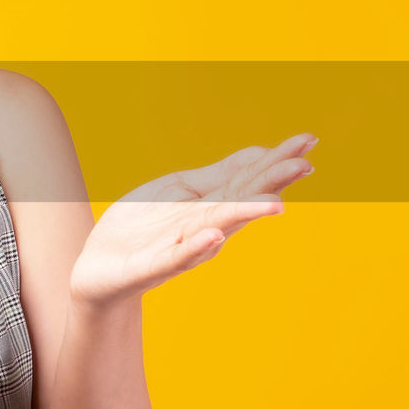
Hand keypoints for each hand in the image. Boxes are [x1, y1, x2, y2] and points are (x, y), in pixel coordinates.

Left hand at [69, 132, 318, 307]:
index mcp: (210, 204)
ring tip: (276, 204)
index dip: (276, 161)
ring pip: (218, 227)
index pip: (248, 179)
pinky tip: (214, 236)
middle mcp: (204, 225)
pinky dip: (196, 247)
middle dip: (272, 183)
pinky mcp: (152, 266)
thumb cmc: (145, 226)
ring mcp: (181, 246)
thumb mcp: (181, 189)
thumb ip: (219, 176)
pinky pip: (177, 257)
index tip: (308, 141)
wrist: (100, 268)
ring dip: (245, 214)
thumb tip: (263, 152)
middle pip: (241, 200)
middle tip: (305, 164)